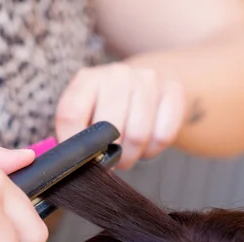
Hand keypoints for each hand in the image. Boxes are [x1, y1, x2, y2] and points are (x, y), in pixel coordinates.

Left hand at [55, 62, 185, 168]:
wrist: (151, 82)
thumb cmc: (113, 108)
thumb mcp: (88, 113)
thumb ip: (77, 136)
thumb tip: (72, 164)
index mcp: (87, 79)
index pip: (71, 115)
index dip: (75, 145)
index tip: (81, 161)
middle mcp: (116, 74)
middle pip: (108, 129)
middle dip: (110, 155)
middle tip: (113, 159)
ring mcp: (147, 79)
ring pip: (138, 135)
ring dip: (133, 155)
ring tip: (129, 152)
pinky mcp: (173, 90)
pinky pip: (162, 135)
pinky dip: (153, 149)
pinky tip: (148, 142)